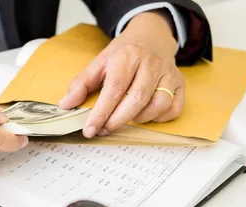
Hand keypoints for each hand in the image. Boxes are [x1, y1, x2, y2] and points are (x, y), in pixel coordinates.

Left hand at [59, 11, 184, 137]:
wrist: (151, 37)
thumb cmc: (123, 54)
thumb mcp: (98, 63)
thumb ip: (81, 84)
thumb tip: (65, 105)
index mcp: (127, 57)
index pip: (114, 89)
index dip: (101, 113)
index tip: (89, 129)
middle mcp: (150, 64)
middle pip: (137, 99)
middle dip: (117, 121)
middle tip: (103, 130)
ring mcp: (168, 74)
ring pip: (158, 105)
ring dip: (139, 119)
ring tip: (123, 119)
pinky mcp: (180, 83)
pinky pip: (174, 108)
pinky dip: (159, 118)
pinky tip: (144, 115)